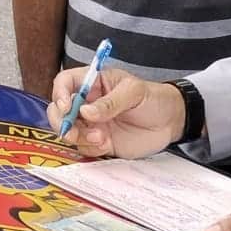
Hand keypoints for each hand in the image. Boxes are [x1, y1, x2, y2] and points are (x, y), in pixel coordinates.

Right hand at [46, 67, 184, 157]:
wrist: (171, 122)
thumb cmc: (154, 98)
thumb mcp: (134, 92)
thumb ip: (110, 102)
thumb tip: (86, 111)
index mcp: (93, 83)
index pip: (65, 82)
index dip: (60, 93)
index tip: (67, 106)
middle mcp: (88, 103)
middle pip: (58, 110)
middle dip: (61, 121)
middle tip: (73, 131)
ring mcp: (92, 124)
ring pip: (69, 131)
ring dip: (79, 137)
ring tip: (102, 137)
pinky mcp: (100, 142)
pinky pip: (84, 147)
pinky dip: (90, 148)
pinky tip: (106, 144)